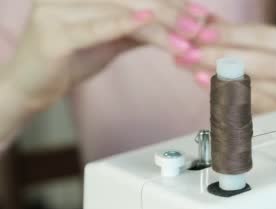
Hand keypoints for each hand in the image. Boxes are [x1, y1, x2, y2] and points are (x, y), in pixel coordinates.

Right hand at [5, 0, 199, 114]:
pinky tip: (146, 23)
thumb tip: (179, 24)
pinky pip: (93, 27)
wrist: (30, 89)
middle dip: (171, 12)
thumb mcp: (111, 40)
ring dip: (158, 26)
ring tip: (186, 39)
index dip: (170, 2)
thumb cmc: (70, 61)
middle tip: (201, 26)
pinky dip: (121, 25)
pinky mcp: (50, 33)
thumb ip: (138, 29)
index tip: (202, 13)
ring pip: (118, 11)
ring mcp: (55, 8)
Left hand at [174, 21, 275, 113]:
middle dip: (223, 57)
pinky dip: (233, 99)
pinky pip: (258, 110)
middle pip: (264, 64)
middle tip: (191, 53)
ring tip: (194, 69)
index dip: (232, 35)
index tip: (202, 33)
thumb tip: (203, 22)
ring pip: (260, 89)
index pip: (268, 38)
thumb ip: (240, 33)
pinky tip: (213, 90)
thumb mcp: (275, 41)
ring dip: (222, 79)